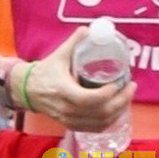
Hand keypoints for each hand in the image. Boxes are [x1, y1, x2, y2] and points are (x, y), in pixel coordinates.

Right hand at [19, 27, 136, 133]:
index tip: (120, 81)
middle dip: (121, 101)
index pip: (91, 99)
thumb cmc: (44, 72)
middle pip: (101, 112)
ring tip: (127, 97)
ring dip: (119, 111)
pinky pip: (97, 128)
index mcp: (65, 92)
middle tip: (131, 87)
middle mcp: (69, 110)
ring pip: (102, 122)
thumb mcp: (58, 56)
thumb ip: (74, 43)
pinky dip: (110, 121)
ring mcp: (71, 121)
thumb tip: (89, 30)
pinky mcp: (73, 126)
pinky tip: (117, 111)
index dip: (108, 93)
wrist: (27, 90)